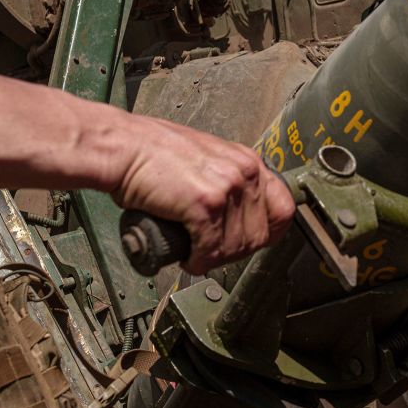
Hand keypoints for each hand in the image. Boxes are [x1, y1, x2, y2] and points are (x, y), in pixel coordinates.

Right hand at [111, 115, 293, 273]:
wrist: (123, 147)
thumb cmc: (152, 152)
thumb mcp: (205, 160)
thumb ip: (226, 180)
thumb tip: (234, 216)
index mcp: (247, 161)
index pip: (283, 208)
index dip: (268, 233)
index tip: (250, 244)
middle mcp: (244, 172)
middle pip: (259, 235)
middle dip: (234, 252)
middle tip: (211, 253)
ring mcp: (227, 188)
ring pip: (235, 247)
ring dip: (213, 259)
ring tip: (195, 254)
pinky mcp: (205, 205)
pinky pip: (210, 250)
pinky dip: (197, 261)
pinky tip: (187, 257)